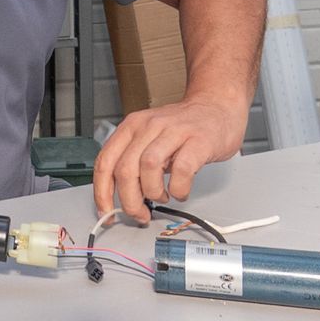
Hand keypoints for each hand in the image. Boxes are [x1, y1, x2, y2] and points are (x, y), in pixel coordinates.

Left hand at [92, 97, 246, 222]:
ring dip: (153, 193)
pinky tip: (180, 192)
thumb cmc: (184, 128)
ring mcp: (174, 131)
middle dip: (130, 200)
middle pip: (125, 169)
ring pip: (148, 167)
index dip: (102, 193)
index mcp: (131, 126)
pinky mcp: (198, 141)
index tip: (107, 211)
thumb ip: (133, 162)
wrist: (217, 107)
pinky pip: (181, 170)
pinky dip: (178, 189)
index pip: (105, 162)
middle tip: (140, 213)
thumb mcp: (149, 139)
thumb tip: (121, 196)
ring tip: (162, 197)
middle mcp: (149, 126)